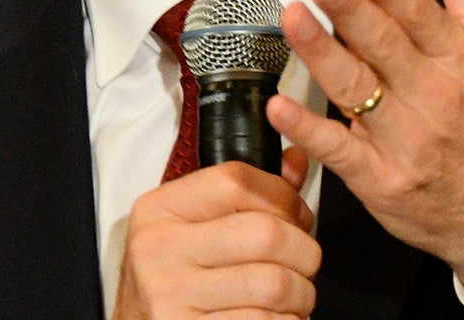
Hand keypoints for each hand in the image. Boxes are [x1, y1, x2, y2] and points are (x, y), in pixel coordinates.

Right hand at [111, 150, 319, 318]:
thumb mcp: (193, 229)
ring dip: (301, 293)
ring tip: (294, 295)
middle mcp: (158, 250)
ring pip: (275, 283)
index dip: (284, 196)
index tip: (298, 216)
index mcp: (159, 211)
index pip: (237, 180)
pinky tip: (274, 317)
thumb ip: (247, 193)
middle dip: (305, 251)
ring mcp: (170, 296)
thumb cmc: (172, 282)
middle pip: (266, 233)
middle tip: (305, 263)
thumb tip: (296, 161)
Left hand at [267, 0, 463, 314]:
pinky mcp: (381, 180)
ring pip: (357, 91)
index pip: (422, 14)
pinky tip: (279, 105)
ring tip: (292, 20)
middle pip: (386, 47)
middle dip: (352, 12)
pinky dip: (308, 129)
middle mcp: (436, 97)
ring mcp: (407, 141)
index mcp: (462, 58)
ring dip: (321, 55)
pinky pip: (338, 150)